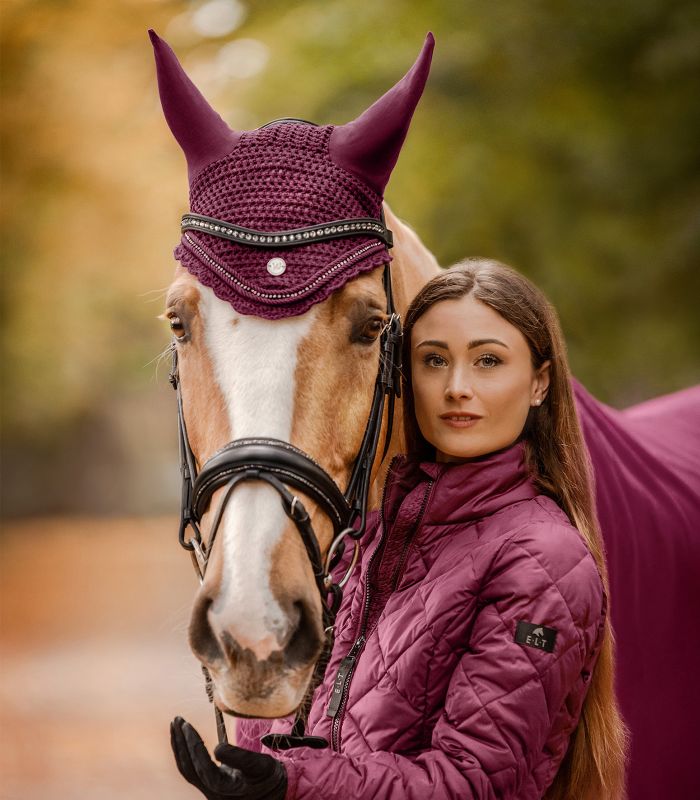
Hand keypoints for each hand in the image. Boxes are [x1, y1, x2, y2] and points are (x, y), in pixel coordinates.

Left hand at [170, 716, 286, 799]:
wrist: (272, 791)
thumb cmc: (268, 776)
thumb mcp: (261, 765)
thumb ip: (240, 758)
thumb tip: (217, 748)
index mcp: (225, 790)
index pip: (202, 768)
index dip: (193, 746)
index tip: (187, 725)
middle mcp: (213, 793)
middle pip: (190, 769)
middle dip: (181, 743)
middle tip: (177, 719)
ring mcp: (209, 791)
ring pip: (187, 770)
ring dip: (180, 746)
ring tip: (175, 725)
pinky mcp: (209, 785)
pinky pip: (191, 769)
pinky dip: (185, 752)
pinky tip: (183, 738)